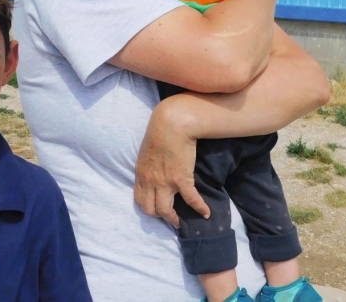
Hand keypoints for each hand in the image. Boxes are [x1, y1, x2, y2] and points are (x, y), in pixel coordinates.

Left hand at [133, 96, 209, 227]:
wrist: (172, 123)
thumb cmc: (160, 132)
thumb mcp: (146, 151)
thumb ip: (148, 166)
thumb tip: (153, 173)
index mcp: (141, 174)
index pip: (139, 200)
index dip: (148, 208)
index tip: (156, 210)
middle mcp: (150, 181)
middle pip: (150, 210)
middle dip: (159, 217)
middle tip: (169, 218)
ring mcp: (164, 182)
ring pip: (165, 211)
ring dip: (173, 219)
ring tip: (181, 222)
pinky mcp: (181, 179)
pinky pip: (190, 200)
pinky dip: (199, 208)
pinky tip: (206, 213)